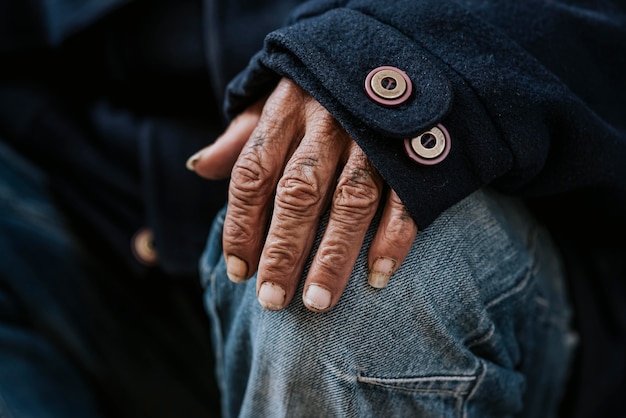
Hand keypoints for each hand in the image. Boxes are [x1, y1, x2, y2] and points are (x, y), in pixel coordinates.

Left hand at [188, 78, 416, 311]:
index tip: (237, 272)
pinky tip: (378, 275)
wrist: (388, 48)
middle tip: (271, 300)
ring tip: (317, 301)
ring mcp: (371, 133)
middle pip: (298, 192)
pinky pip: (404, 194)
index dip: (242, 225)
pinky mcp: (412, 147)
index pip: (254, 173)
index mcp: (286, 108)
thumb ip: (242, 136)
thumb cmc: (319, 86)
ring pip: (350, 200)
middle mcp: (327, 121)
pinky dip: (393, 236)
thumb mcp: (274, 99)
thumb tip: (199, 167)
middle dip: (283, 250)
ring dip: (334, 254)